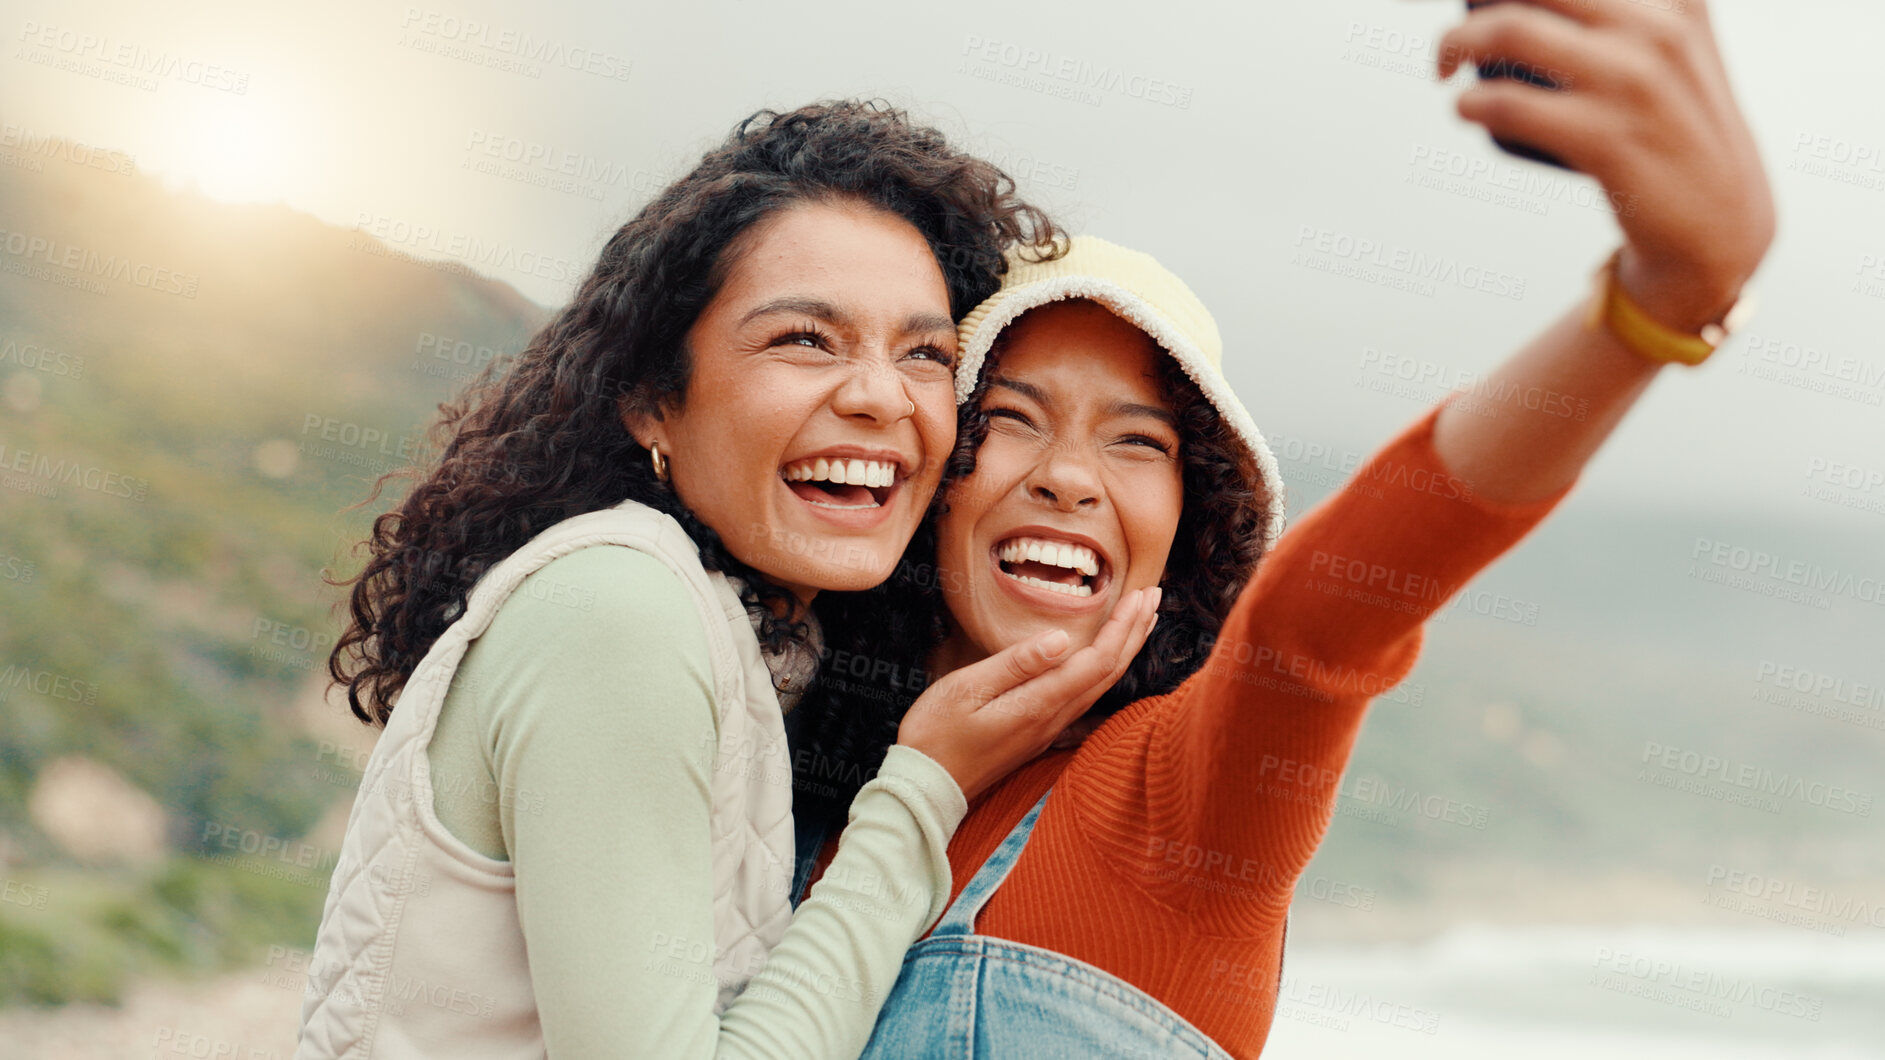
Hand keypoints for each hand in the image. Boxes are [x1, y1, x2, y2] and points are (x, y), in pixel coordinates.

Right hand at [896, 587, 1160, 801]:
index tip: (1140, 595)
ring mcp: (1049, 729)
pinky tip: (1107, 665)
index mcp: (1038, 702)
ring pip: (1101, 685)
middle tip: (1154, 595)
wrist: (926, 788)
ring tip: (1142, 622)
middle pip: (1108, 671)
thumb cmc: (936, 733)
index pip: (1096, 659)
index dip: (1122, 626)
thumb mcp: (967, 689)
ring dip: (1125, 650)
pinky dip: (1105, 671)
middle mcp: (1053, 718)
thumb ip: (1016, 664)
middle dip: (1134, 631)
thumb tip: (1061, 638)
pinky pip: (1086, 697)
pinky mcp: (1040, 733)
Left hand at [1438, 0, 1775, 329]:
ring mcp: (1633, 82)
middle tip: (1457, 35)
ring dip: (1456, 43)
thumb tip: (1524, 8)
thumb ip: (1623, 18)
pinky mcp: (1608, 139)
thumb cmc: (1673, 130)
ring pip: (1511, 31)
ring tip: (1445, 68)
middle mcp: (1657, 28)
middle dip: (1478, 2)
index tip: (1484, 2)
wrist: (1718, 219)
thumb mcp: (1672, 50)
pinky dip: (1472, 103)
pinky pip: (1510, 105)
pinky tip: (1466, 108)